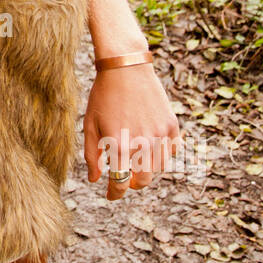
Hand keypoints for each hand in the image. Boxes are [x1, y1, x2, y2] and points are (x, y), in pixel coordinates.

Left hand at [83, 63, 180, 201]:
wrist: (126, 67)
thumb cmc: (103, 95)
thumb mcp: (90, 124)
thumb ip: (92, 155)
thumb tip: (95, 179)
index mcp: (119, 145)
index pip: (120, 183)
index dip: (115, 193)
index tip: (112, 195)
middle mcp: (142, 143)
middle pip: (143, 181)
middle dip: (132, 183)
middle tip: (124, 177)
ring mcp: (160, 135)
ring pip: (159, 169)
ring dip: (147, 170)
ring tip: (136, 161)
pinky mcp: (172, 126)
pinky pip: (171, 151)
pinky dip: (162, 155)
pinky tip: (151, 147)